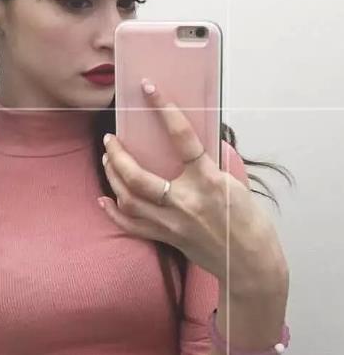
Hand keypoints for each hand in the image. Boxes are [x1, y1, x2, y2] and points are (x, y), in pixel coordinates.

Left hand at [100, 78, 284, 293]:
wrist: (249, 265)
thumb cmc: (248, 223)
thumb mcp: (234, 184)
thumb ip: (208, 164)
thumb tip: (187, 144)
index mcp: (208, 181)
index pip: (182, 138)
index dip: (165, 110)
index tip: (149, 89)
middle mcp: (185, 202)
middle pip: (138, 177)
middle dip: (118, 155)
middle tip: (110, 139)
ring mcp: (172, 223)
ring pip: (128, 199)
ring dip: (112, 176)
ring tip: (108, 160)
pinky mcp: (166, 238)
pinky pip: (131, 225)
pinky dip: (113, 211)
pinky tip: (104, 198)